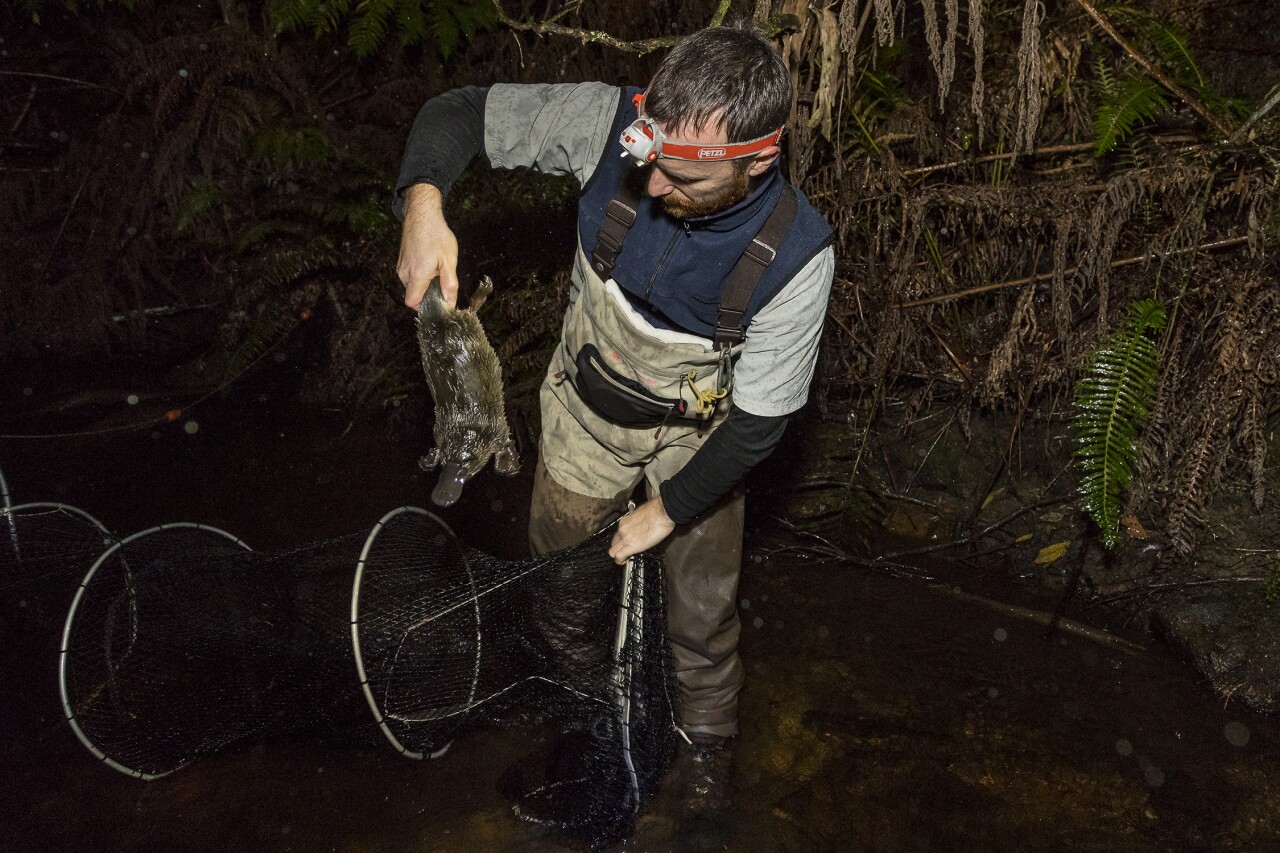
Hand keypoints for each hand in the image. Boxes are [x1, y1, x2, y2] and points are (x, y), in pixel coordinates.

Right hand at [397, 183, 459, 308]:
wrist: (422, 214)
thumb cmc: (436, 235)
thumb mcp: (449, 261)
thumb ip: (449, 285)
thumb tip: (450, 303)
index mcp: (416, 275)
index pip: (412, 303)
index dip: (424, 306)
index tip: (437, 302)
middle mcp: (404, 273)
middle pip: (413, 294)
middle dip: (427, 291)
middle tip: (441, 279)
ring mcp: (401, 265)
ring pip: (412, 283)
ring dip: (424, 281)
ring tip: (436, 266)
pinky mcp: (401, 259)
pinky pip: (409, 273)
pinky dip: (419, 273)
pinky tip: (430, 260)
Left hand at [608, 497, 675, 564]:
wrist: (662, 512)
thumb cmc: (656, 511)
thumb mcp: (641, 514)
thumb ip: (636, 522)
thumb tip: (639, 526)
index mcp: (625, 521)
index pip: (617, 534)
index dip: (620, 541)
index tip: (625, 543)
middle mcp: (622, 529)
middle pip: (613, 543)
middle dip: (617, 549)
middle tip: (624, 552)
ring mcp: (625, 538)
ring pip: (613, 551)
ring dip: (617, 556)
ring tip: (624, 559)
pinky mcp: (632, 546)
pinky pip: (619, 556)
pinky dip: (620, 561)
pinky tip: (623, 562)